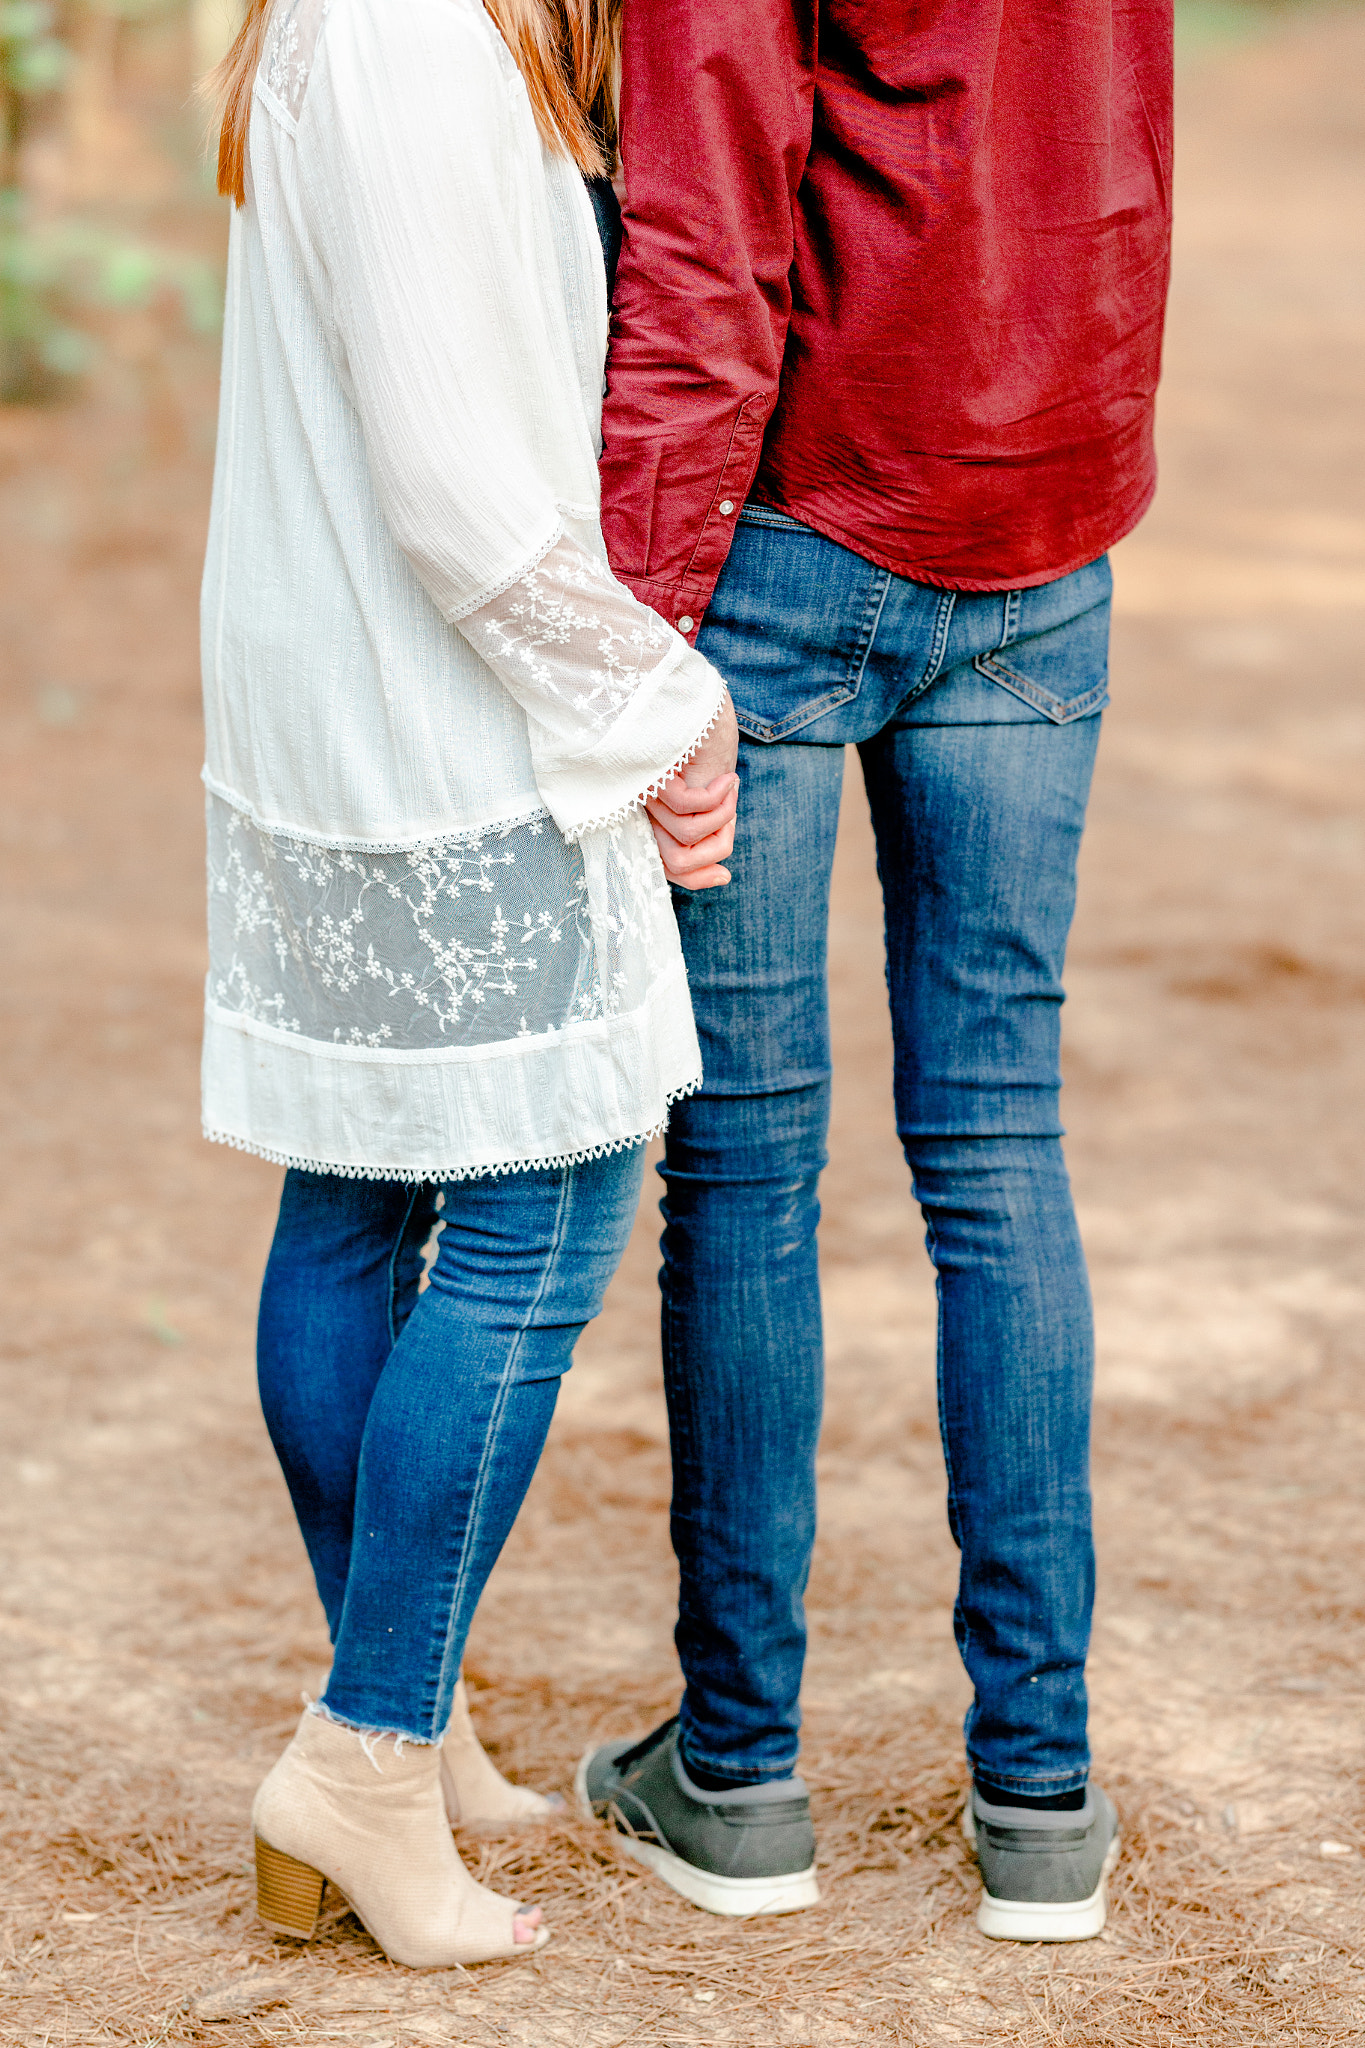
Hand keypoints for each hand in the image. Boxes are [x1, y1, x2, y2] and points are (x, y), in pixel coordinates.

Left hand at [646, 691, 739, 889]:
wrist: (696, 698)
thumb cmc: (702, 743)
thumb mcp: (710, 795)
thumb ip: (708, 832)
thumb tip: (723, 878)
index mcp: (653, 816)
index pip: (665, 866)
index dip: (695, 880)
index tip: (722, 876)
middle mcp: (644, 810)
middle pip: (675, 864)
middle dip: (711, 856)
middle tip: (728, 820)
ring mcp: (647, 795)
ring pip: (686, 840)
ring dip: (722, 816)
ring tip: (729, 786)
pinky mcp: (655, 779)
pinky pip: (691, 812)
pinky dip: (718, 800)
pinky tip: (727, 780)